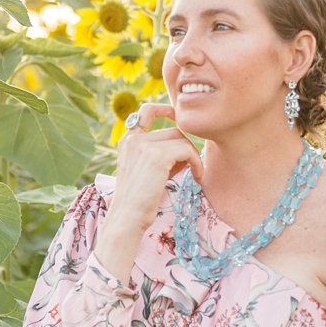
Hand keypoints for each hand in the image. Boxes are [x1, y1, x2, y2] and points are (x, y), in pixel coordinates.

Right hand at [109, 101, 203, 231]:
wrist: (128, 217)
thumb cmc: (139, 201)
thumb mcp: (145, 171)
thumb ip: (159, 155)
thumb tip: (184, 148)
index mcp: (128, 141)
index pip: (146, 111)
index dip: (165, 109)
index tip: (178, 115)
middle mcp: (134, 139)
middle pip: (174, 131)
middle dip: (186, 148)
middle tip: (190, 168)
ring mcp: (144, 145)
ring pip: (182, 140)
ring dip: (194, 157)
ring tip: (195, 175)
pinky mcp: (158, 156)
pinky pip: (188, 150)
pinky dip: (197, 163)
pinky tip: (197, 178)